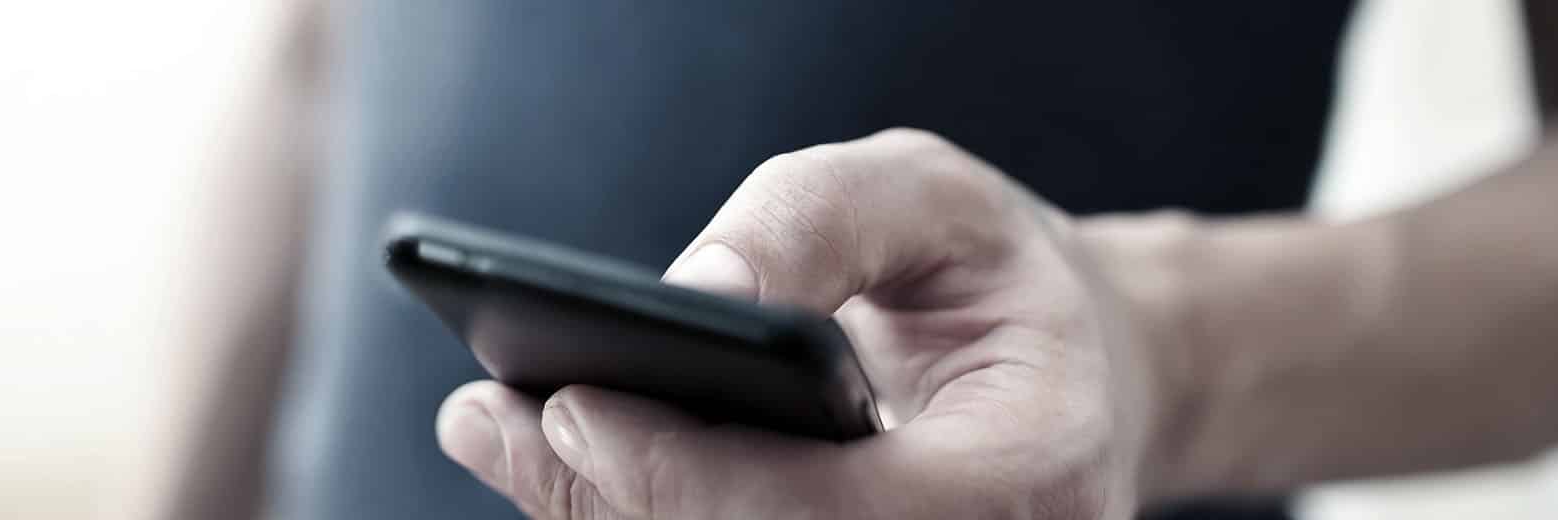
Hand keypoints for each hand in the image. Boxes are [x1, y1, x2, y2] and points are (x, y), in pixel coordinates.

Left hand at [436, 128, 1164, 518]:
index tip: (572, 406)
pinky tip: (564, 459)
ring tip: (501, 434)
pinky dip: (641, 514)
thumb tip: (694, 288)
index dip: (692, 474)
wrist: (1067, 370)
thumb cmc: (994, 274)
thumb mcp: (931, 196)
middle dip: (613, 500)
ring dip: (607, 515)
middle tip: (490, 423)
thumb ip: (821, 220)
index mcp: (1032, 469)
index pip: (838, 510)